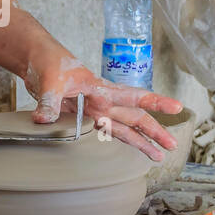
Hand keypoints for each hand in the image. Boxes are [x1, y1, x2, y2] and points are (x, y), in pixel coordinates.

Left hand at [26, 55, 182, 160]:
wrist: (38, 58)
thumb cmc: (49, 62)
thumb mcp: (50, 82)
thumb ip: (50, 102)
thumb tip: (44, 120)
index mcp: (101, 89)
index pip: (134, 96)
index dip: (156, 102)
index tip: (177, 108)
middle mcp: (102, 101)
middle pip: (134, 117)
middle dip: (155, 131)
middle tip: (173, 146)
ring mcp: (95, 110)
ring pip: (124, 128)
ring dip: (141, 141)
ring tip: (158, 157)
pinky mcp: (84, 117)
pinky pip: (106, 131)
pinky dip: (119, 140)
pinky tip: (132, 147)